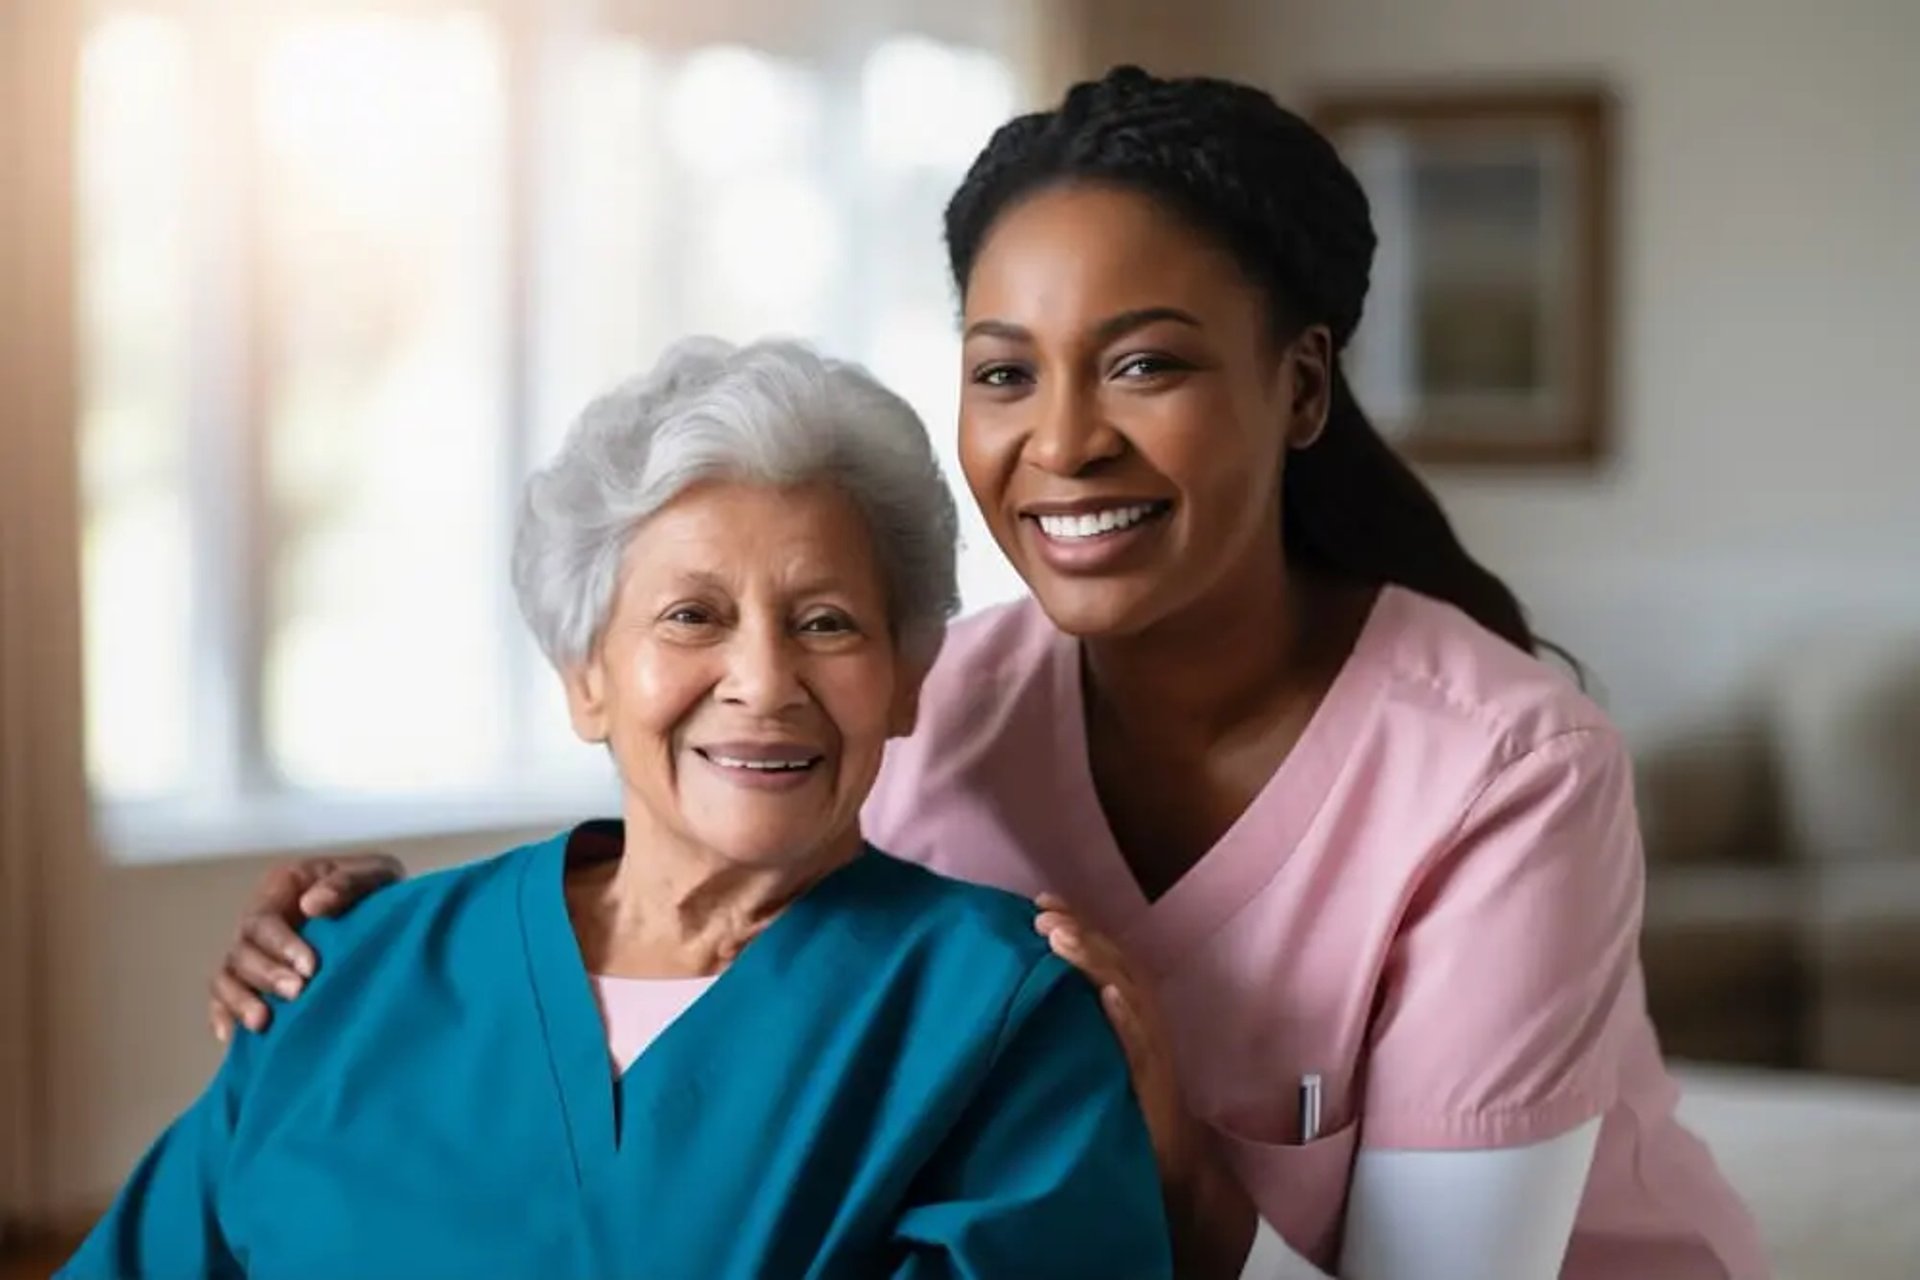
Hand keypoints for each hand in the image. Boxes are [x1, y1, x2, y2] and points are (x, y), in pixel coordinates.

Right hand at [207, 853, 404, 1042]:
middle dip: (266, 975)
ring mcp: (255, 952)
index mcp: (282, 888)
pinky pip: (224, 998)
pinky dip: (223, 1014)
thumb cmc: (380, 891)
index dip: (280, 944)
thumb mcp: (375, 874)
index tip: (311, 967)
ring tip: (262, 1022)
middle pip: (242, 951)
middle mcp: (261, 920)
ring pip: (228, 976)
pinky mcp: (256, 981)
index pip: (264, 919)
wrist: (395, 917)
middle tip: (297, 992)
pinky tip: (231, 1035)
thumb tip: (312, 905)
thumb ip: (346, 883)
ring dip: (241, 1000)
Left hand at [1033, 895, 1198, 1176]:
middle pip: (1115, 961)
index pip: (1103, 953)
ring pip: (1126, 991)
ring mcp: (1152, 1046)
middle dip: (1079, 931)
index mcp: (1130, 1006)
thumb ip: (1075, 1018)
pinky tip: (1108, 996)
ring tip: (1062, 939)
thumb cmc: (1126, 1103)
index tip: (1040, 902)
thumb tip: (1025, 987)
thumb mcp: (1096, 1050)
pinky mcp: (1156, 1080)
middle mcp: (1144, 1017)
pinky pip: (1141, 1043)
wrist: (1174, 1162)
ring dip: (1095, 962)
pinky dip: (1126, 1016)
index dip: (1076, 923)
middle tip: (1042, 913)